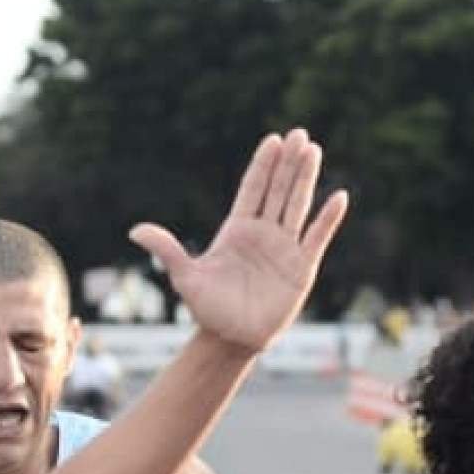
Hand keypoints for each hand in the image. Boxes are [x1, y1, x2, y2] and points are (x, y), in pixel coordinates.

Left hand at [129, 132, 350, 353]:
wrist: (231, 340)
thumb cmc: (207, 309)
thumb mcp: (185, 277)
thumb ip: (167, 250)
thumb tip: (134, 231)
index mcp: (236, 230)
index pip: (253, 189)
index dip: (263, 165)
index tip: (273, 139)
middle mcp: (263, 233)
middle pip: (278, 190)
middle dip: (288, 163)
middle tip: (300, 134)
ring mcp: (284, 248)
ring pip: (298, 206)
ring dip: (306, 179)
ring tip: (314, 151)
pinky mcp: (302, 267)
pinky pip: (317, 237)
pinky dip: (328, 219)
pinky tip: (339, 196)